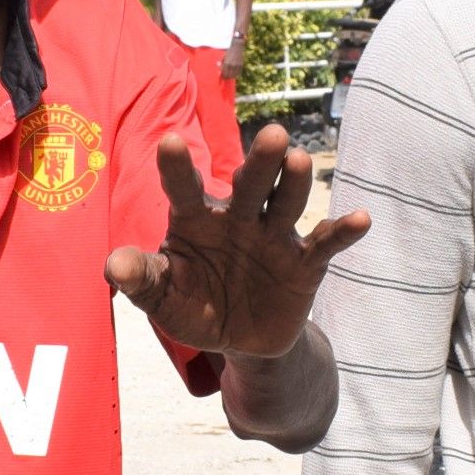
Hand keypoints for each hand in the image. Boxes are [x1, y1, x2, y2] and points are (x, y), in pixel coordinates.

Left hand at [105, 125, 368, 356]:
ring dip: (294, 184)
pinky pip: (324, 244)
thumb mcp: (162, 297)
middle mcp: (238, 217)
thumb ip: (142, 279)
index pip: (185, 189)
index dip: (179, 168)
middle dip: (261, 161)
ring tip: (301, 161)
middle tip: (273, 135)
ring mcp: (273, 236)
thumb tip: (114, 265)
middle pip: (250, 184)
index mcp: (196, 219)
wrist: (238, 339)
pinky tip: (361, 218)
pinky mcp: (303, 263)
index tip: (172, 141)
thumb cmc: (192, 305)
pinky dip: (342, 232)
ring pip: (286, 203)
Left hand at [221, 43, 245, 81]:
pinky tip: (234, 74)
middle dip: (226, 77)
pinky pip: (238, 73)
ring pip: (233, 75)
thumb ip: (221, 64)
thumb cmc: (229, 52)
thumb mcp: (223, 58)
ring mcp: (237, 66)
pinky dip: (236, 75)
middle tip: (225, 78)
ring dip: (231, 77)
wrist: (237, 47)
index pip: (224, 73)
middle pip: (228, 75)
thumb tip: (219, 72)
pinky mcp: (241, 65)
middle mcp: (231, 65)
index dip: (222, 76)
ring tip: (229, 76)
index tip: (221, 77)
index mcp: (226, 63)